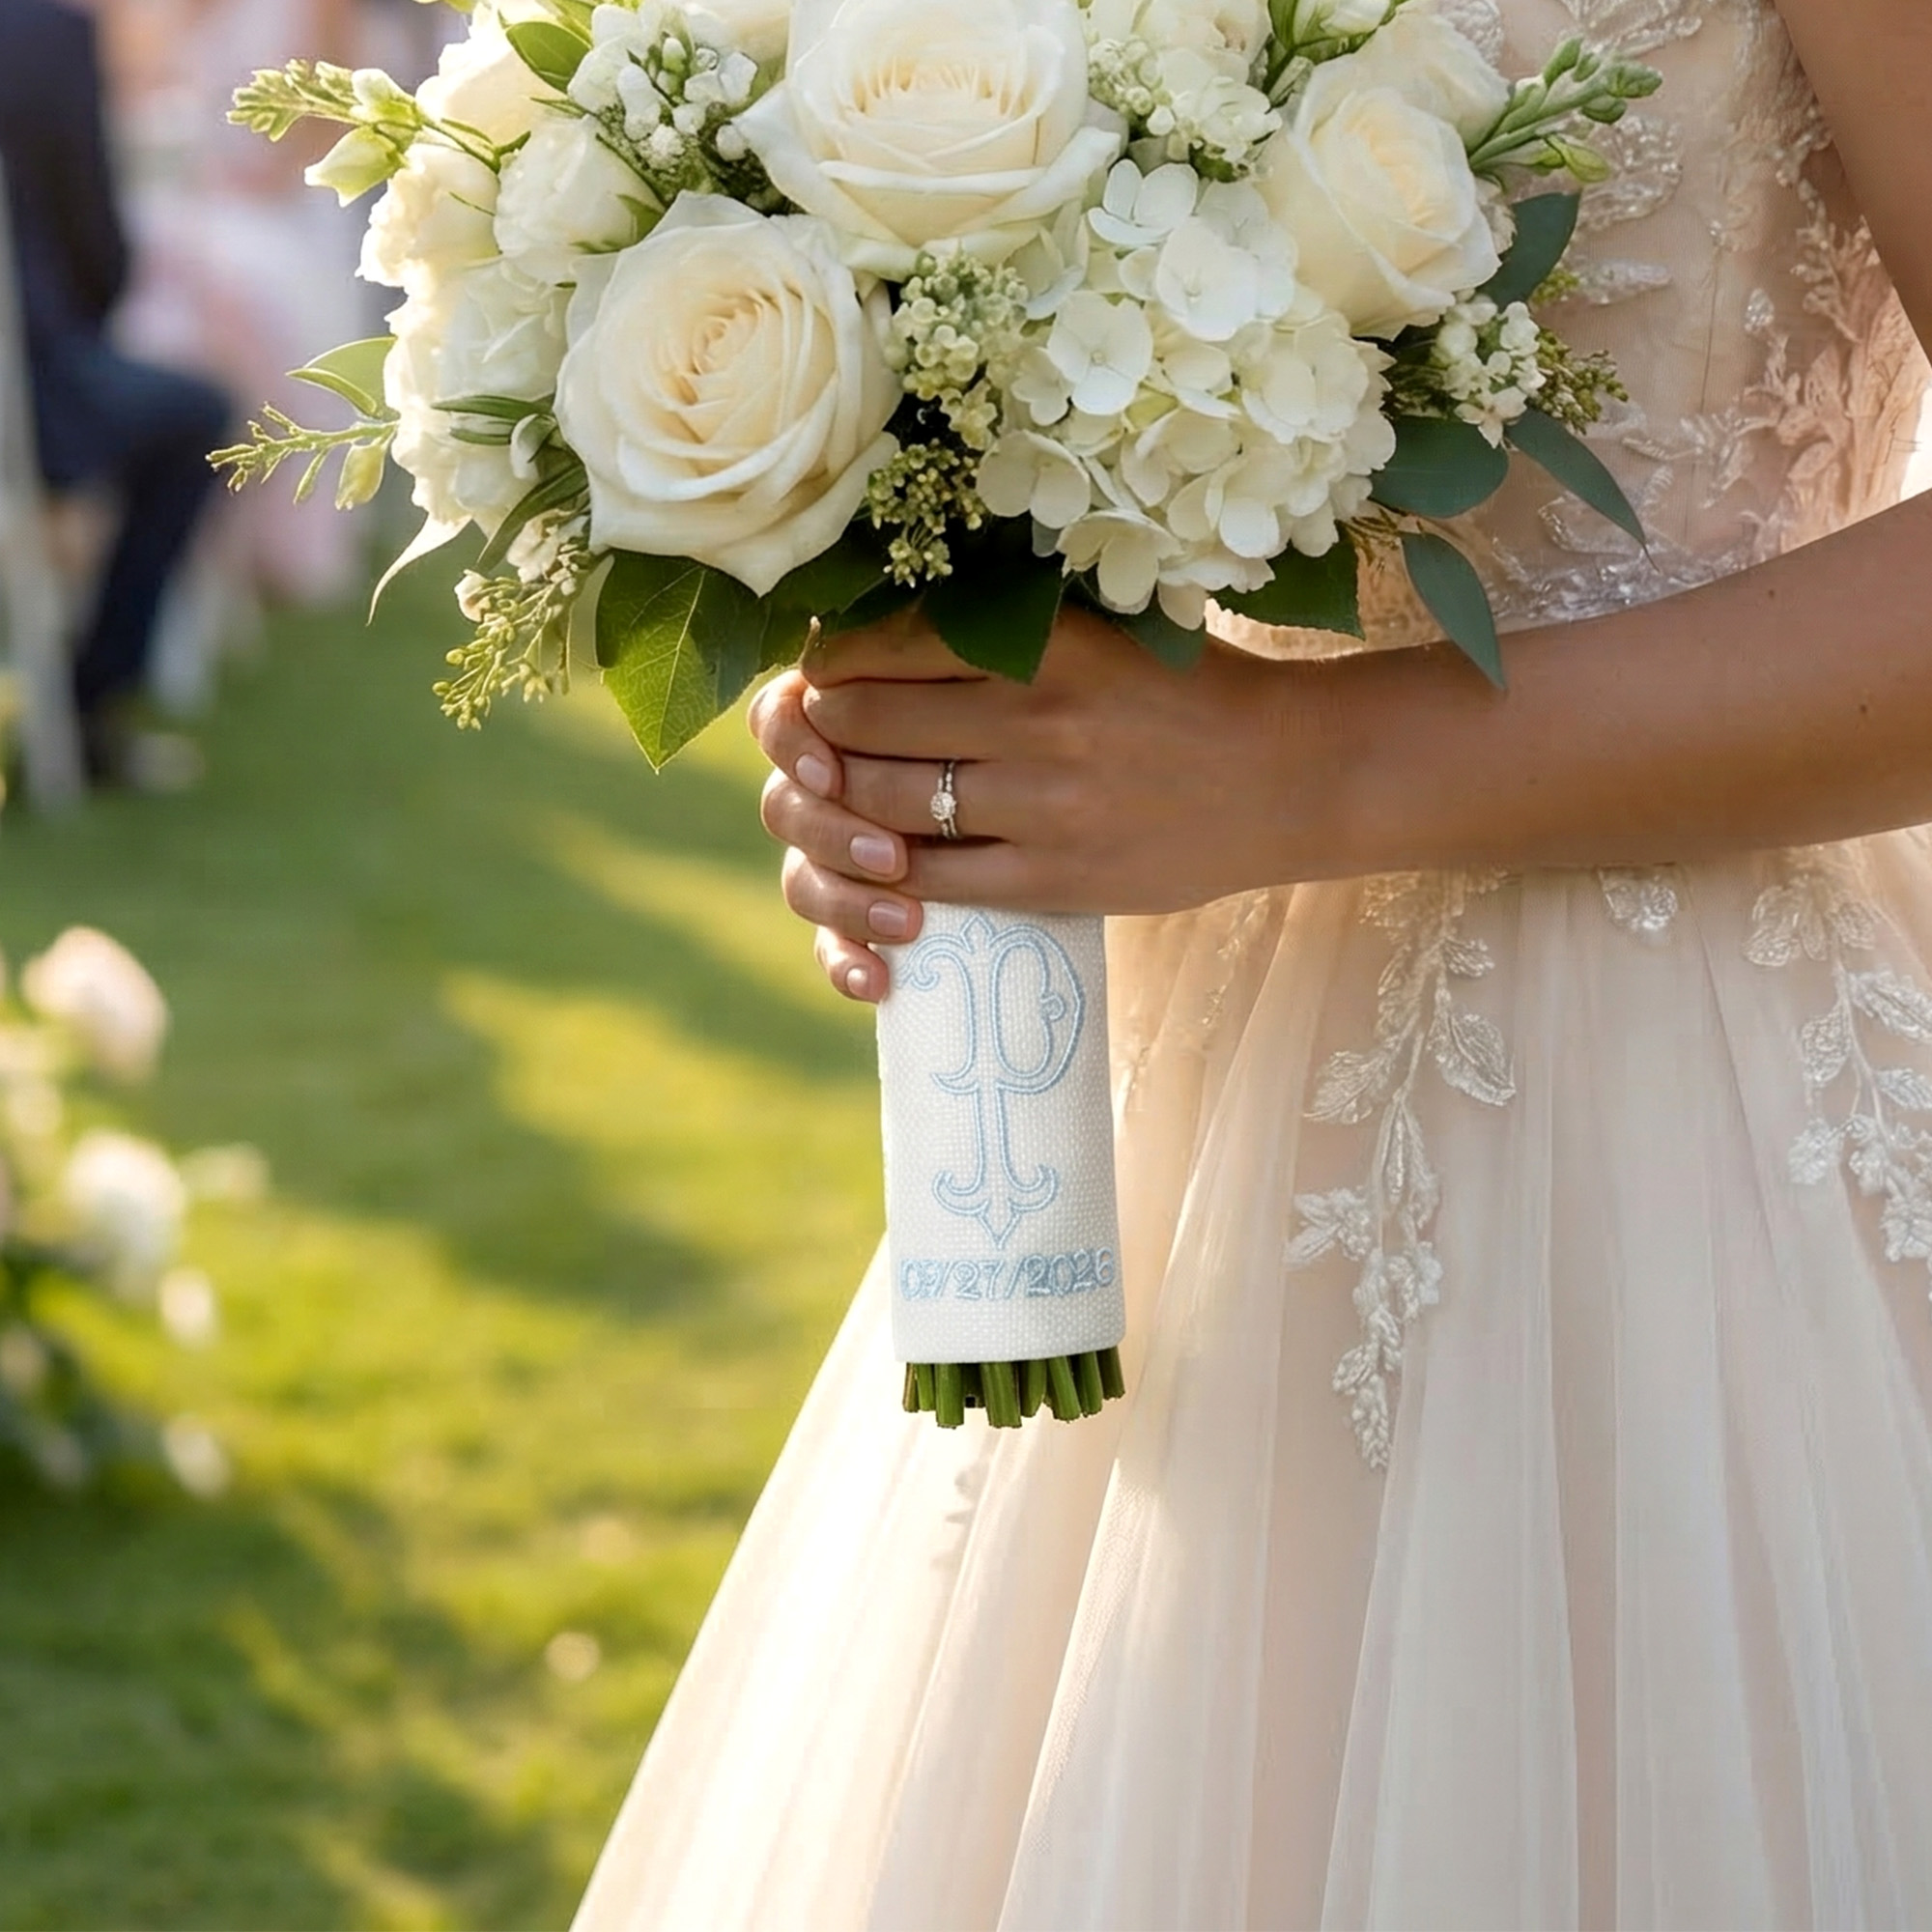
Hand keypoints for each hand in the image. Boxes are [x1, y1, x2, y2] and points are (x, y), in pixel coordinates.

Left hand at [749, 603, 1331, 1001]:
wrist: (1288, 777)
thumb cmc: (1189, 690)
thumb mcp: (1103, 626)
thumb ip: (1007, 624)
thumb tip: (881, 625)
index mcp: (1041, 644)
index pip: (881, 647)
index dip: (829, 662)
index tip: (825, 669)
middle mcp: (1034, 721)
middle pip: (863, 726)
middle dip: (820, 730)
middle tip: (819, 732)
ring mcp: (1043, 807)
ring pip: (887, 807)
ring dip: (845, 801)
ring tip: (846, 790)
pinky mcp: (1056, 878)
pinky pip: (937, 878)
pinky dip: (893, 869)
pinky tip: (887, 856)